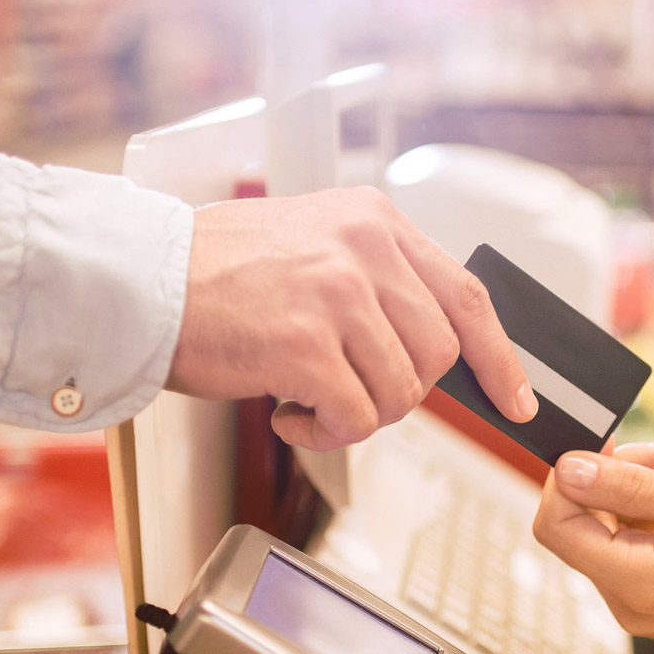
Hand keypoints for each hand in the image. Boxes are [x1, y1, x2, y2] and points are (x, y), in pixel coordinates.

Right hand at [167, 187, 536, 450]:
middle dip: (398, 391)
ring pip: (400, 394)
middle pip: (436, 356)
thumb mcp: (313, 245)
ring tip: (303, 395)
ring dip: (355, 414)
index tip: (515, 398)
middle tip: (346, 390)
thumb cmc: (213, 273)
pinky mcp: (306, 344)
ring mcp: (338, 295)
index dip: (499, 356)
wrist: (138, 279)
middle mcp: (365, 250)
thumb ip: (375, 283)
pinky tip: (285, 410)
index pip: (467, 294)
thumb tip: (425, 348)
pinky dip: (323, 431)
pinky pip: (354, 418)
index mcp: (374, 222)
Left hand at [531, 449, 653, 645]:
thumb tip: (568, 469)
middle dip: (615, 476)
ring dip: (638, 490)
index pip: (556, 525)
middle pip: (580, 525)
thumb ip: (634, 487)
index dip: (571, 477)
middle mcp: (627, 604)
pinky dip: (652, 512)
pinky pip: (630, 546)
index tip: (616, 445)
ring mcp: (642, 606)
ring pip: (606, 531)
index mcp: (635, 584)